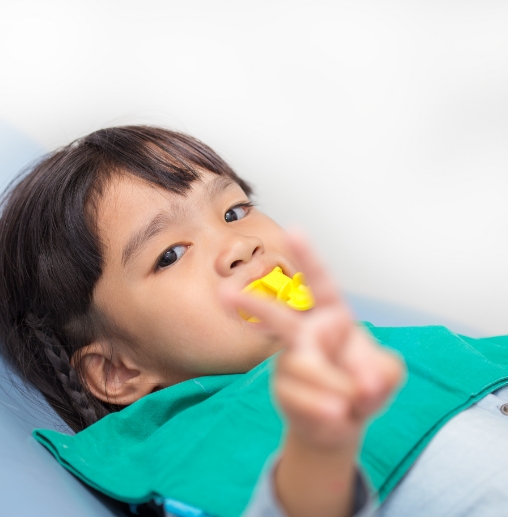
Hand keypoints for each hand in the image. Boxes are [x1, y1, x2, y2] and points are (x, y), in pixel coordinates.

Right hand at [222, 230, 402, 450]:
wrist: (343, 420)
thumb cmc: (363, 384)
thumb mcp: (385, 374)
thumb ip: (383, 371)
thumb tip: (366, 383)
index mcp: (332, 316)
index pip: (319, 282)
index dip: (307, 258)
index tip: (293, 231)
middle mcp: (305, 333)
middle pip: (278, 316)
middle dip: (255, 305)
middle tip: (224, 295)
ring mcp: (290, 360)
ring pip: (301, 367)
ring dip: (331, 386)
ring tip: (348, 407)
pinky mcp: (283, 388)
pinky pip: (298, 396)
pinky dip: (321, 408)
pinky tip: (335, 416)